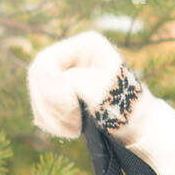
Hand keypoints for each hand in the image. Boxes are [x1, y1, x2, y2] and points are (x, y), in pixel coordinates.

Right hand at [28, 31, 174, 174]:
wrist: (139, 130)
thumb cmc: (127, 109)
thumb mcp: (101, 93)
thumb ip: (72, 80)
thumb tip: (45, 71)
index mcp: (86, 44)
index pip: (44, 63)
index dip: (51, 91)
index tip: (74, 109)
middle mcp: (75, 53)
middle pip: (36, 77)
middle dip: (51, 106)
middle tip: (74, 124)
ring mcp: (67, 72)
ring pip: (36, 93)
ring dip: (52, 117)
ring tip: (75, 129)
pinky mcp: (62, 92)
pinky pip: (40, 106)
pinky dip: (52, 122)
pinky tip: (71, 129)